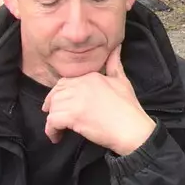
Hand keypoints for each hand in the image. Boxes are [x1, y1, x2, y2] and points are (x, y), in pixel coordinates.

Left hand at [42, 50, 156, 154]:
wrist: (132, 128)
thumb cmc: (129, 108)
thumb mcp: (122, 81)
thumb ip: (114, 63)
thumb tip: (116, 47)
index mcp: (90, 76)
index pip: (65, 81)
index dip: (60, 93)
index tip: (62, 103)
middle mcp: (80, 85)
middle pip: (56, 93)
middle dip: (52, 105)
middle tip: (55, 117)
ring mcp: (75, 100)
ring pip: (52, 108)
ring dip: (53, 120)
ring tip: (58, 129)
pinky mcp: (72, 116)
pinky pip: (52, 122)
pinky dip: (51, 131)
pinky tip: (57, 137)